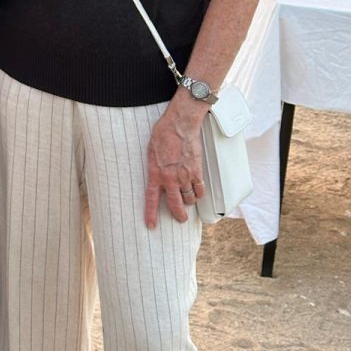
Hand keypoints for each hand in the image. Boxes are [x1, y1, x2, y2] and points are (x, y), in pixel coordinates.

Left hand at [144, 93, 207, 227]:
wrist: (180, 125)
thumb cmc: (163, 134)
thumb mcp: (151, 151)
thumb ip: (154, 167)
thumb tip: (157, 175)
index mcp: (155, 173)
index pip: (151, 199)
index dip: (151, 214)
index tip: (151, 225)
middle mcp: (170, 179)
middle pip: (176, 205)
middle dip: (179, 215)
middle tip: (181, 219)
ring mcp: (185, 177)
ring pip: (189, 199)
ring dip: (189, 200)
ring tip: (188, 198)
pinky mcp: (197, 172)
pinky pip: (199, 189)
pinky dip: (199, 192)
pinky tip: (197, 191)